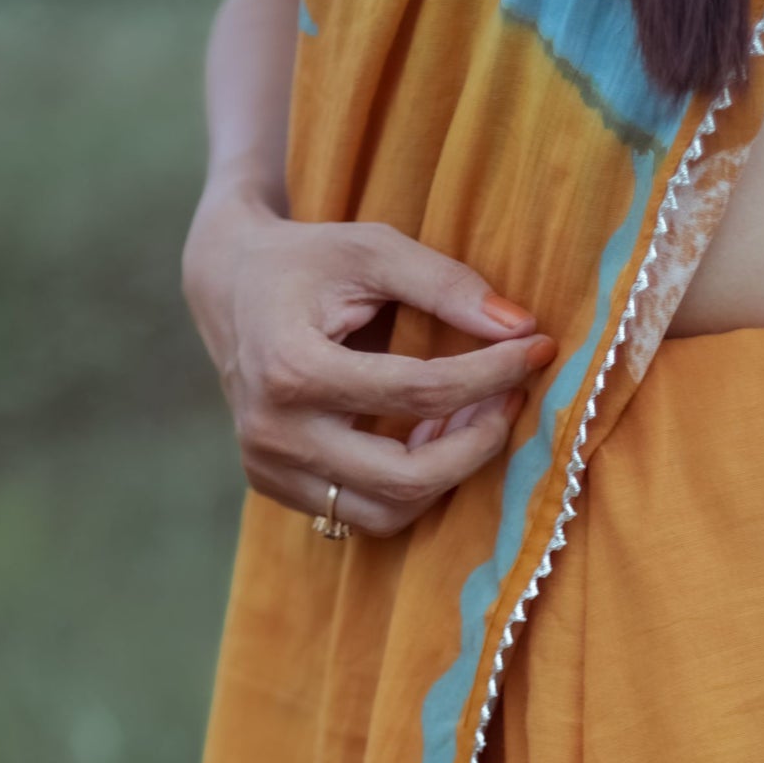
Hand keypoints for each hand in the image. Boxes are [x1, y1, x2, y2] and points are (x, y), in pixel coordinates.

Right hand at [181, 191, 556, 537]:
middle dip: (478, 443)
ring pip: (388, 511)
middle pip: (405, 477)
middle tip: (512, 398)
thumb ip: (446, 283)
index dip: (490, 374)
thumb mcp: (373, 250)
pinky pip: (364, 512)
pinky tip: (428, 435)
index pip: (418, 392)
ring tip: (472, 417)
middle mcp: (274, 432)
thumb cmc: (308, 262)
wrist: (228, 288)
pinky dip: (412, 484)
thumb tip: (521, 328)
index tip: (535, 349)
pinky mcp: (275, 485)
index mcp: (291, 367)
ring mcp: (270, 467)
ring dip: (447, 472)